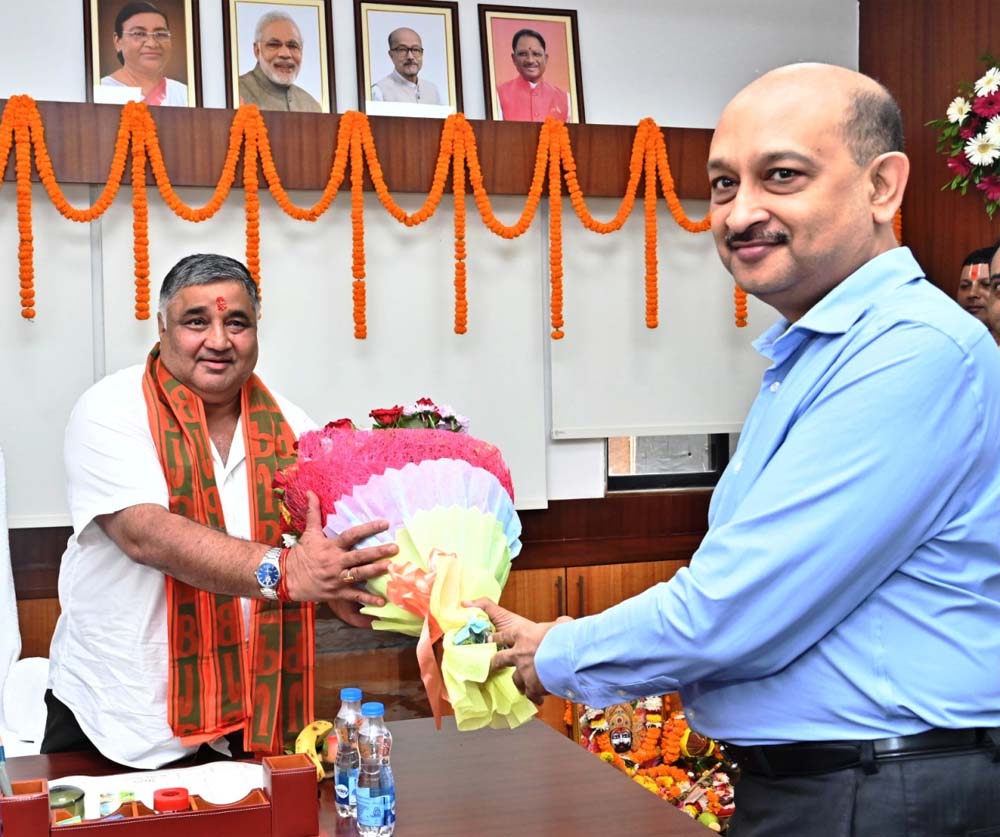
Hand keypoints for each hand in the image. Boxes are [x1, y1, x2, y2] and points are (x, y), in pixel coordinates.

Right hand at [286, 491, 397, 626]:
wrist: (286, 578)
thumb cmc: (300, 554)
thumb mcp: (308, 532)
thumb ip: (313, 512)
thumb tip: (310, 492)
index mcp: (331, 547)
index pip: (352, 535)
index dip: (368, 529)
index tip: (385, 523)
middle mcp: (335, 562)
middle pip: (359, 556)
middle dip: (377, 552)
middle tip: (395, 548)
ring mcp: (336, 579)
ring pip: (359, 575)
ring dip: (375, 572)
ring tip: (390, 568)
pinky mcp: (336, 593)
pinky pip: (354, 596)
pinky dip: (367, 600)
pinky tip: (382, 601)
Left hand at [465, 597, 567, 703]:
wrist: (565, 656)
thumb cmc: (563, 636)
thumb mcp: (559, 625)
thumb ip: (557, 624)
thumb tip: (563, 623)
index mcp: (522, 634)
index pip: (504, 636)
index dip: (497, 638)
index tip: (491, 639)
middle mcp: (518, 653)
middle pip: (500, 659)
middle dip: (496, 662)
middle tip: (493, 664)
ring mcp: (523, 671)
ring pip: (515, 679)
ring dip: (519, 682)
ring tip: (521, 687)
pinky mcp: (532, 686)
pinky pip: (530, 693)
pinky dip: (534, 696)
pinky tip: (538, 699)